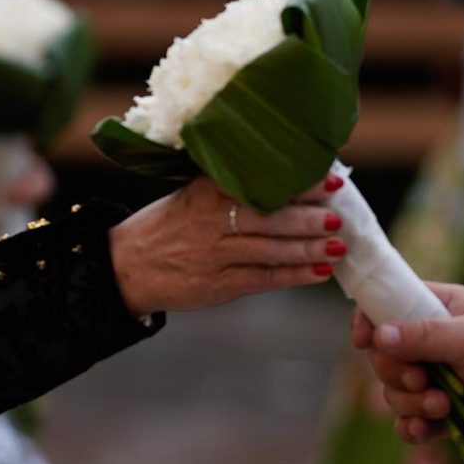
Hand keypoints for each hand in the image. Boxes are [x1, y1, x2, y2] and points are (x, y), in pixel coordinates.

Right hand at [108, 177, 336, 314]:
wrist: (126, 266)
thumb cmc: (168, 225)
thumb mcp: (192, 195)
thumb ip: (232, 187)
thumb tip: (290, 178)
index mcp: (207, 192)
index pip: (259, 184)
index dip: (297, 183)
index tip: (329, 178)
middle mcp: (211, 221)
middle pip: (267, 217)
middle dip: (307, 218)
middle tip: (337, 216)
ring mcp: (214, 254)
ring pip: (269, 250)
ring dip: (307, 249)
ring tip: (338, 246)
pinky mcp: (217, 284)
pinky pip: (262, 279)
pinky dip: (293, 276)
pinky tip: (318, 272)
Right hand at [352, 283, 463, 450]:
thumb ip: (425, 335)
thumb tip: (379, 335)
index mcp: (440, 309)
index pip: (389, 308)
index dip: (370, 322)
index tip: (362, 339)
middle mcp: (434, 343)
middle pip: (386, 357)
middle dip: (397, 373)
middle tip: (423, 379)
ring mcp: (440, 380)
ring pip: (397, 393)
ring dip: (411, 403)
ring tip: (444, 406)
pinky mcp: (449, 415)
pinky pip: (413, 424)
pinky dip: (414, 428)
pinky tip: (428, 430)